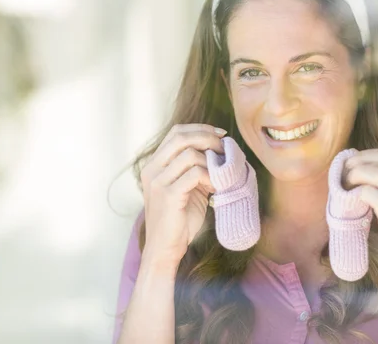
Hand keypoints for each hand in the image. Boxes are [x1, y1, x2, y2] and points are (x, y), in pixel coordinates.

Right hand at [139, 123, 225, 269]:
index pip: (176, 132)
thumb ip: (197, 168)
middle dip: (207, 138)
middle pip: (181, 137)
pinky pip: (195, 174)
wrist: (166, 248)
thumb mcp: (188, 187)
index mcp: (154, 164)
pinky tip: (216, 187)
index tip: (221, 134)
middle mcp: (152, 169)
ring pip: (189, 154)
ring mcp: (158, 182)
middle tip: (225, 148)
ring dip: (211, 160)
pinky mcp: (168, 195)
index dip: (200, 128)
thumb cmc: (180, 219)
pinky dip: (211, 176)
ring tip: (221, 173)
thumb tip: (221, 150)